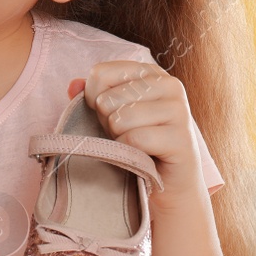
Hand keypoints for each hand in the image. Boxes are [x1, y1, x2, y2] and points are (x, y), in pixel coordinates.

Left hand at [67, 61, 206, 218]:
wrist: (165, 183)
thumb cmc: (135, 142)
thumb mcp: (108, 114)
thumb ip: (90, 96)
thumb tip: (73, 84)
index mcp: (150, 73)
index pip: (101, 73)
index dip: (93, 99)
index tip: (111, 115)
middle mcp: (169, 84)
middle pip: (107, 99)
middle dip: (107, 123)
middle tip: (127, 134)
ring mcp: (179, 110)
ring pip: (120, 119)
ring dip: (119, 138)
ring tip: (135, 144)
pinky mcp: (181, 138)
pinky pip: (135, 139)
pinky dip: (128, 152)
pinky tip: (141, 156)